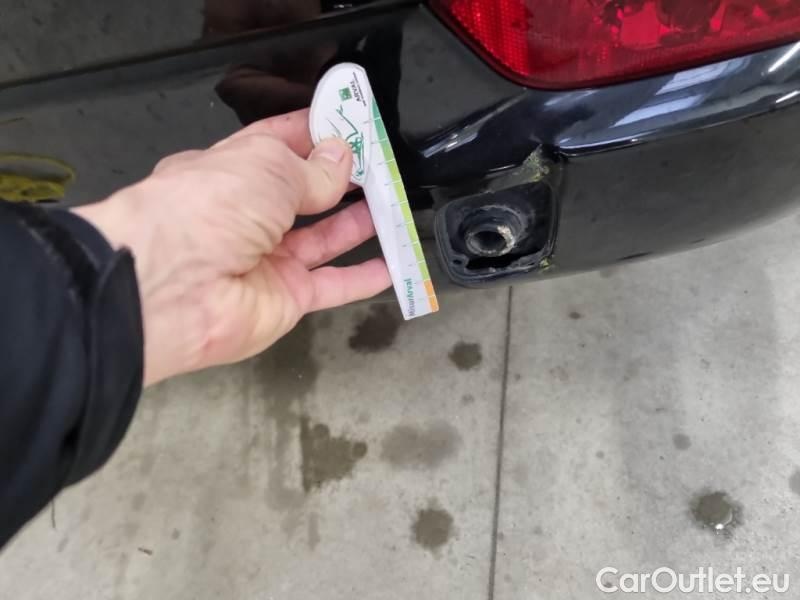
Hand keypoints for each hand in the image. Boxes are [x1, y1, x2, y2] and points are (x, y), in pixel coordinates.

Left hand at [75, 109, 390, 384]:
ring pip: (323, 238)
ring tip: (395, 204)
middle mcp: (245, 215)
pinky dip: (364, 277)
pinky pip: (333, 285)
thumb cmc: (209, 206)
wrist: (175, 287)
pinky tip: (394, 264)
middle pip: (304, 194)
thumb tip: (341, 157)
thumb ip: (313, 168)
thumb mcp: (267, 166)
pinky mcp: (286, 299)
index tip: (352, 124)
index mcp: (229, 171)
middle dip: (342, 179)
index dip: (315, 133)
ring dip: (360, 222)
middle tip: (382, 166)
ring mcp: (266, 260)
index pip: (277, 145)